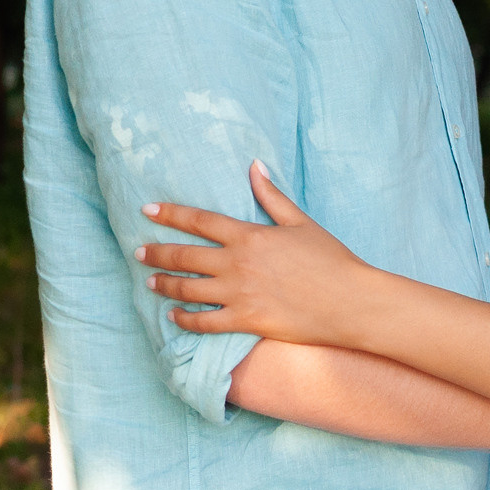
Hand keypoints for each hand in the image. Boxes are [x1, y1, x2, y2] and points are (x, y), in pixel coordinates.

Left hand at [138, 163, 374, 346]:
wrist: (350, 301)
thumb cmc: (330, 259)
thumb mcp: (300, 222)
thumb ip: (271, 196)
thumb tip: (254, 166)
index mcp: (249, 235)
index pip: (199, 221)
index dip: (171, 215)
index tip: (148, 211)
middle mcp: (237, 264)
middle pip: (185, 256)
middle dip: (157, 252)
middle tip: (138, 251)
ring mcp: (239, 295)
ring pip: (188, 290)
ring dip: (165, 285)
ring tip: (149, 281)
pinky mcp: (246, 321)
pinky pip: (205, 323)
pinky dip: (185, 320)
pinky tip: (174, 317)